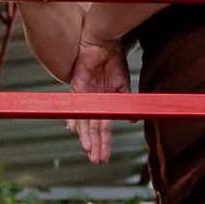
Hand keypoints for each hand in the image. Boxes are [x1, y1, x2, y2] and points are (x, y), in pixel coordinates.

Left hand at [67, 35, 129, 162]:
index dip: (104, 142)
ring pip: (84, 121)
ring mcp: (84, 96)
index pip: (104, 128)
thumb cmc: (114, 60)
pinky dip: (73, 116)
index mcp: (104, 104)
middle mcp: (92, 103)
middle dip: (95, 145)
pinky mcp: (77, 86)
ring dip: (86, 137)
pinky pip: (75, 104)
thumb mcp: (123, 84)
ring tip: (88, 151)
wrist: (104, 42)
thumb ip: (125, 103)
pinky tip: (73, 129)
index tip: (105, 157)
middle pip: (93, 128)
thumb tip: (132, 121)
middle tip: (96, 161)